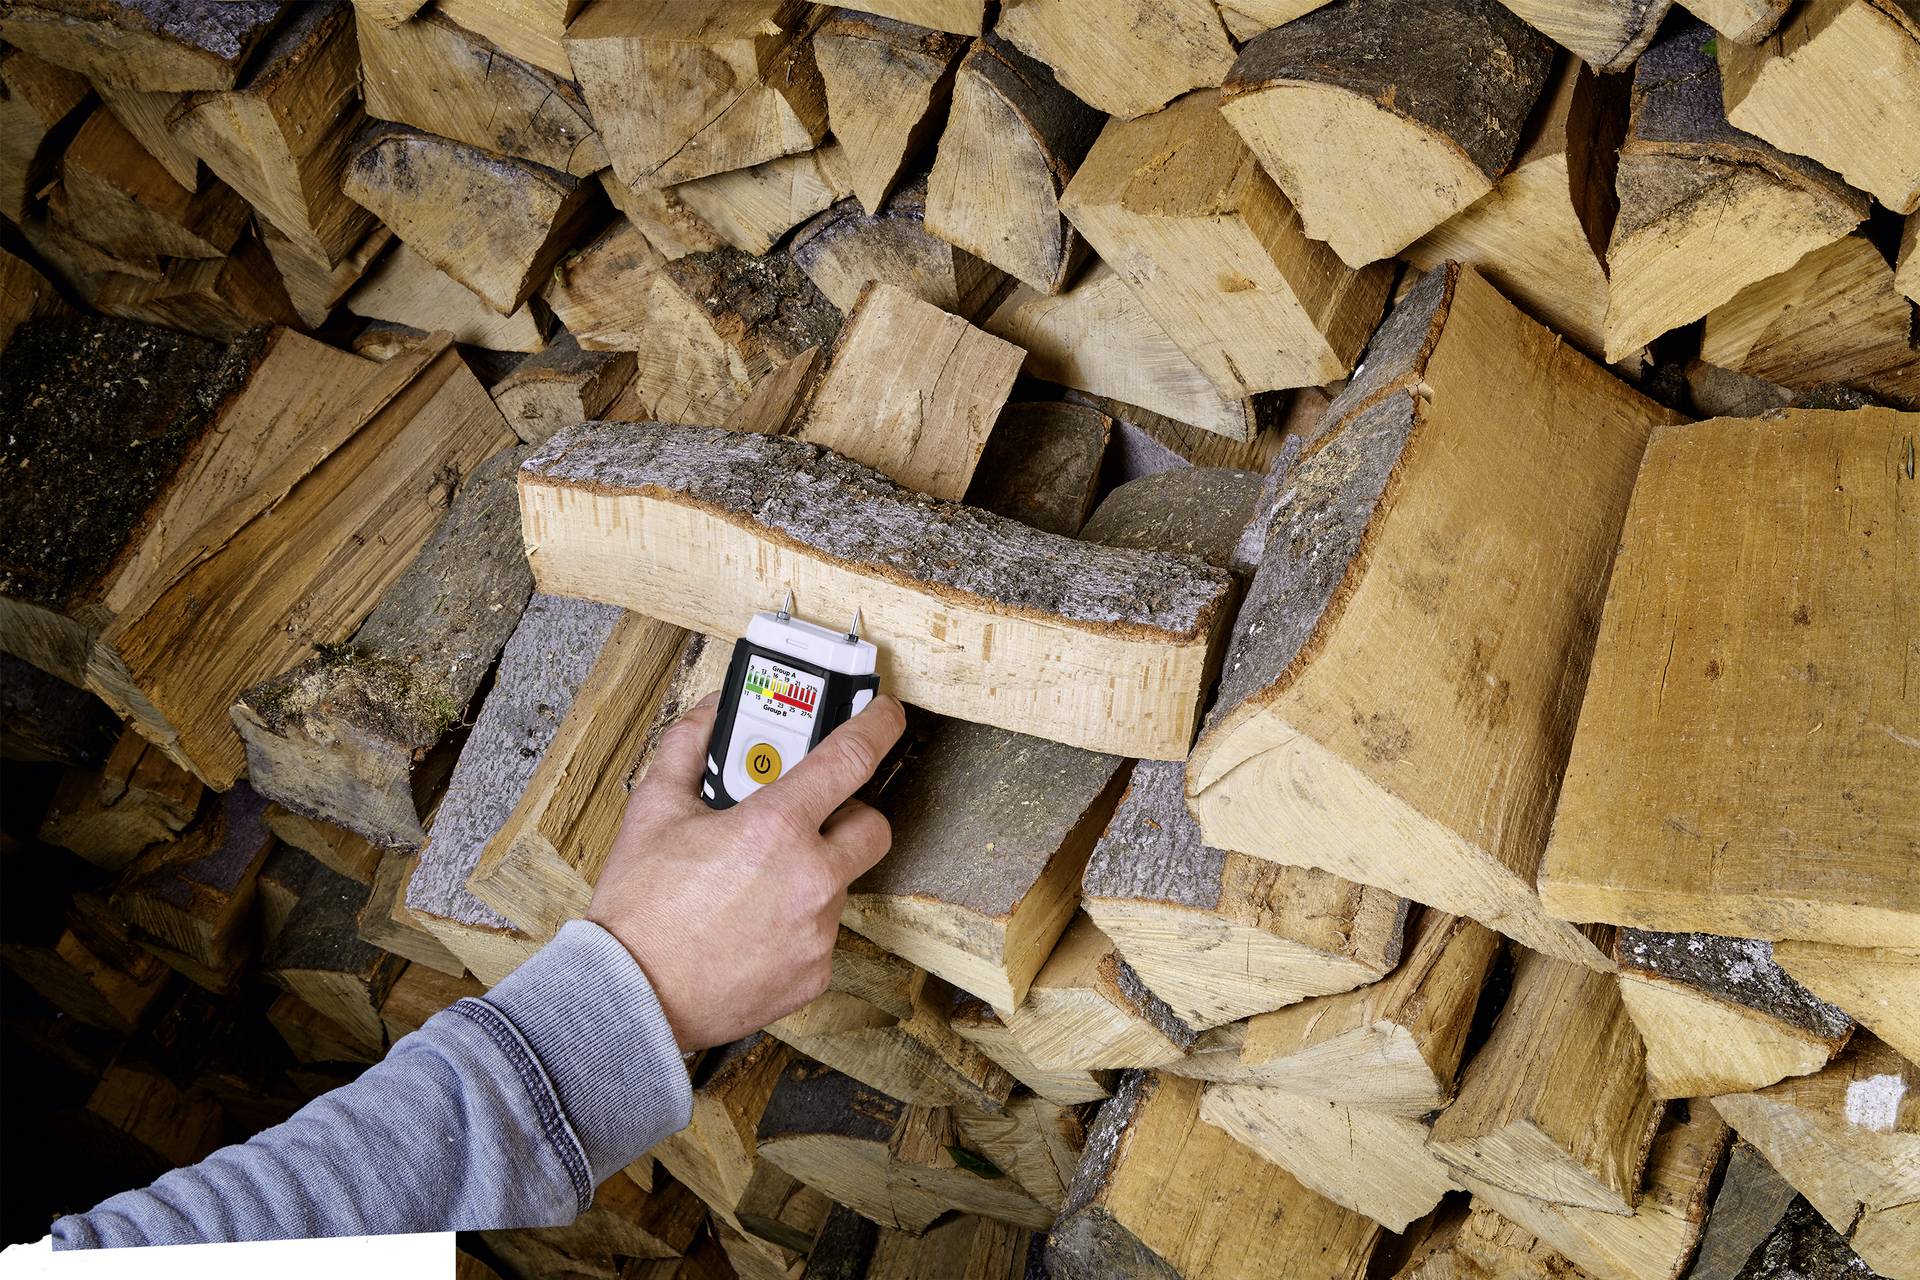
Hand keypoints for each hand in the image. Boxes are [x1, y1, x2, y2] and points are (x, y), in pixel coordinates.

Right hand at [586, 690, 905, 1050]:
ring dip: (814, 872)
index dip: (877, 726)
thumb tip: (712, 714)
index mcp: (775, 829)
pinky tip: (754, 926)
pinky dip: (798, 923)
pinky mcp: (815, 973)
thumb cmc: (639, 909)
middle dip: (848, 813)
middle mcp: (810, 879)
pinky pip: (823, 933)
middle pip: (872, 827)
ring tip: (757, 883)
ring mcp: (818, 932)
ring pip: (842, 883)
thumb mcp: (654, 809)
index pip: (851, 759)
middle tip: (808, 816)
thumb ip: (690, 748)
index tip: (884, 715)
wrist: (629, 996)